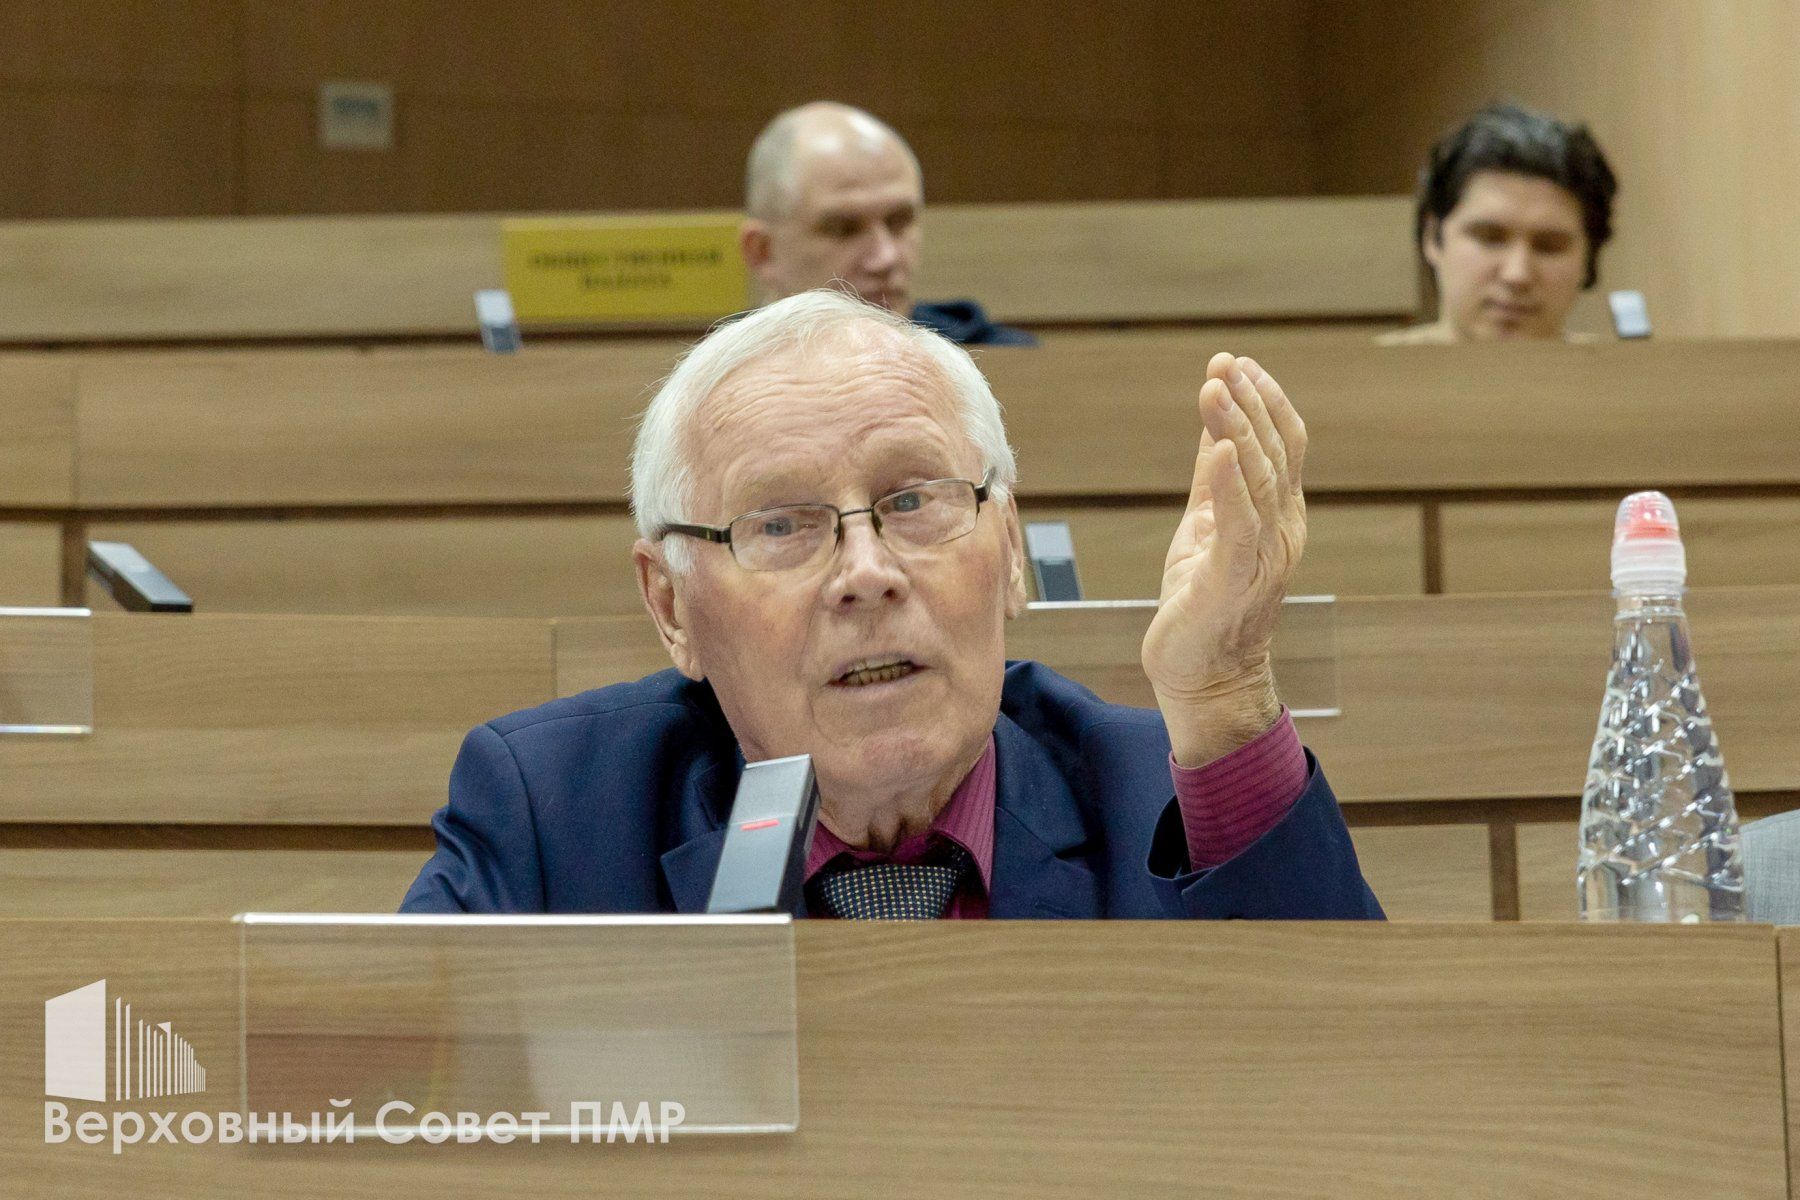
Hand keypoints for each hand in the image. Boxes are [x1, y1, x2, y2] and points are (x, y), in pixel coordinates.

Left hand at [1141, 352, 1307, 766]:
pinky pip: (1238, 522)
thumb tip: (1215, 425)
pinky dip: (1230, 482)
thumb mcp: (1206, 525)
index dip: (1264, 400)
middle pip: (1276, 451)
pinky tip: (1220, 447)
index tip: (1236, 362)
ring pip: (1258, 478)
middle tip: (1226, 364)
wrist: (1204, 677)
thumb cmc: (1204, 603)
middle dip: (1250, 403)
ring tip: (1216, 388)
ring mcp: (1264, 555)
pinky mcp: (1235, 579)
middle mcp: (1282, 529)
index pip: (1284, 444)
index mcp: (1277, 514)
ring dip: (1237, 428)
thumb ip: (1214, 478)